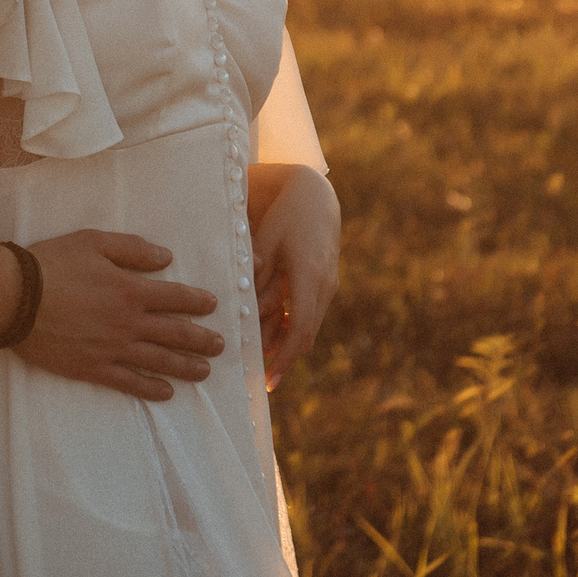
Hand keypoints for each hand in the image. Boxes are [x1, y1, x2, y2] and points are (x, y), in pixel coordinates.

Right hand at [15, 230, 225, 401]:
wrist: (15, 298)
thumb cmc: (52, 264)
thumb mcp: (94, 241)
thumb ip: (133, 249)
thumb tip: (166, 258)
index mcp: (131, 290)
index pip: (175, 297)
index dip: (197, 301)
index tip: (212, 305)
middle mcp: (128, 323)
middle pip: (175, 333)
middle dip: (201, 339)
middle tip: (220, 345)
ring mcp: (112, 349)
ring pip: (158, 360)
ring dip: (185, 366)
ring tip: (204, 370)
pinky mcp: (93, 368)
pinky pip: (129, 382)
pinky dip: (150, 388)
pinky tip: (166, 392)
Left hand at [250, 165, 339, 389]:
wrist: (315, 196)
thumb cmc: (285, 216)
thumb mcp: (266, 242)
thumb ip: (258, 277)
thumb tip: (248, 311)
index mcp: (310, 276)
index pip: (300, 328)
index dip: (284, 358)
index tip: (269, 380)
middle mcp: (325, 285)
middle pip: (306, 334)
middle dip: (284, 358)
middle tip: (261, 380)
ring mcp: (329, 284)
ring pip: (308, 326)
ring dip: (287, 344)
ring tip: (263, 363)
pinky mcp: (326, 282)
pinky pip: (310, 313)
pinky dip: (293, 328)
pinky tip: (274, 338)